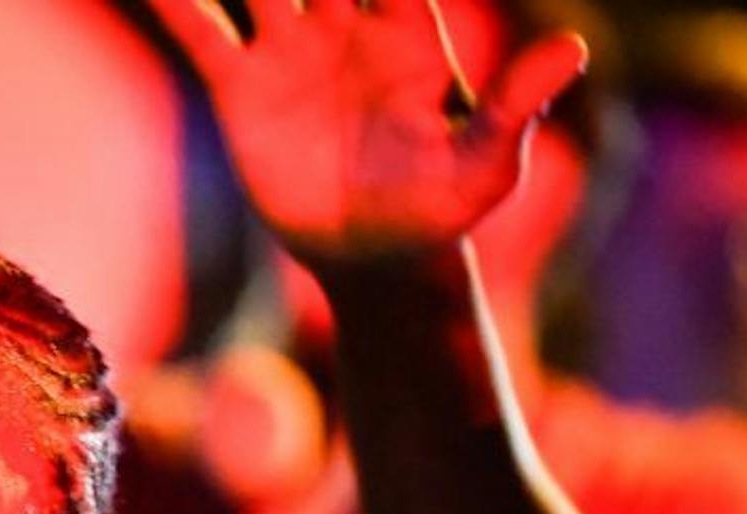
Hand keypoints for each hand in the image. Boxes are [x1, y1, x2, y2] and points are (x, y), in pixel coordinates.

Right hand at [145, 0, 586, 266]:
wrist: (376, 256)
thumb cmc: (443, 209)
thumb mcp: (487, 165)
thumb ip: (515, 106)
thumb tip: (573, 49)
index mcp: (405, 28)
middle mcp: (342, 23)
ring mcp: (287, 51)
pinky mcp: (240, 89)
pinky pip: (200, 31)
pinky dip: (172, 3)